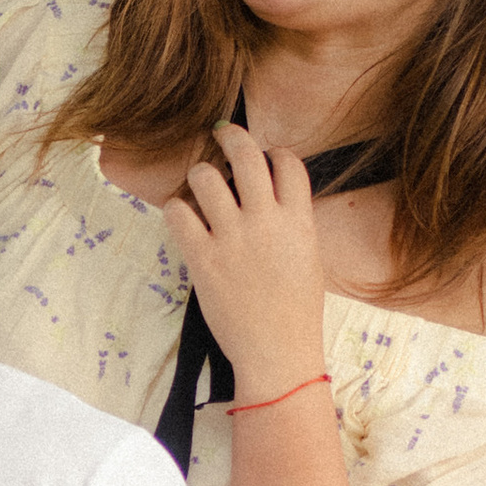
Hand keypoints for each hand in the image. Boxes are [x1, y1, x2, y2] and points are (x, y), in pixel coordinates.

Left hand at [160, 125, 328, 403]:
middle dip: (231, 137)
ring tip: (201, 189)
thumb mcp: (308, 258)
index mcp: (299, 220)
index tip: (265, 157)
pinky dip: (177, 209)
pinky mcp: (202, 257)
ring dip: (200, 176)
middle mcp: (266, 220)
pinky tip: (184, 219)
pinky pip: (177, 211)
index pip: (288, 162)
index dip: (274, 153)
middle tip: (222, 133)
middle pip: (245, 154)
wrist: (277, 353)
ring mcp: (232, 237)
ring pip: (204, 176)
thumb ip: (291, 222)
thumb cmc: (295, 311)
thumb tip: (269, 196)